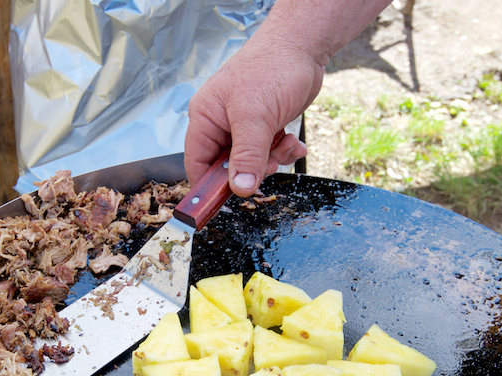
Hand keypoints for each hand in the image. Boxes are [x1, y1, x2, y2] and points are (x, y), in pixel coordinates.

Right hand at [184, 36, 318, 196]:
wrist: (304, 46)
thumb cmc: (272, 67)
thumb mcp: (256, 117)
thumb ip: (247, 156)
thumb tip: (240, 188)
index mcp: (206, 117)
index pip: (197, 163)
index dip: (208, 186)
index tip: (222, 203)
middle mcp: (221, 123)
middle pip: (226, 167)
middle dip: (250, 170)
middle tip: (267, 163)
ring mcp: (244, 125)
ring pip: (251, 162)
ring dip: (271, 160)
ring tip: (283, 144)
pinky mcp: (265, 125)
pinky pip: (268, 152)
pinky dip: (282, 151)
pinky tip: (292, 141)